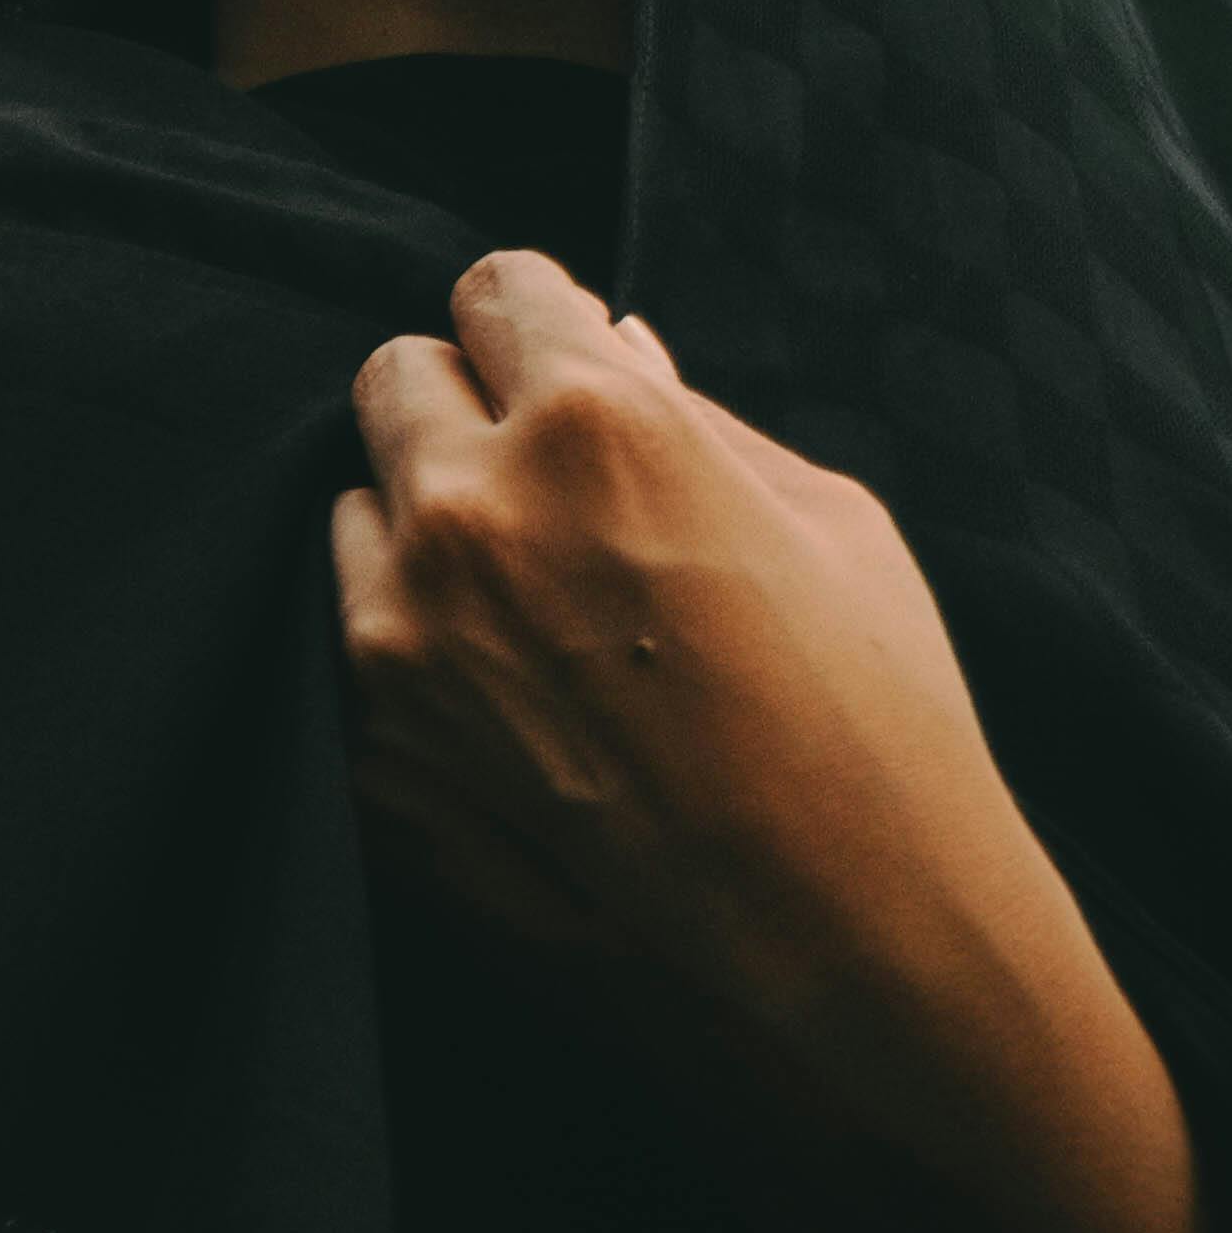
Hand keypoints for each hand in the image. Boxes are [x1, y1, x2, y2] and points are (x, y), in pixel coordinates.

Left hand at [334, 250, 1137, 1183]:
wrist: (852, 946)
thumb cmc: (875, 720)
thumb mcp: (827, 522)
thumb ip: (692, 418)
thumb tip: (615, 342)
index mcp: (596, 421)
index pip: (495, 287)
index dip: (536, 325)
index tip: (557, 363)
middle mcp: (473, 506)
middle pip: (396, 375)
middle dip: (462, 406)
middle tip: (538, 478)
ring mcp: (404, 634)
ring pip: (358, 507)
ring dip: (422, 527)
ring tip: (533, 610)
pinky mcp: (376, 746)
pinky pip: (356, 640)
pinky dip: (416, 646)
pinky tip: (513, 703)